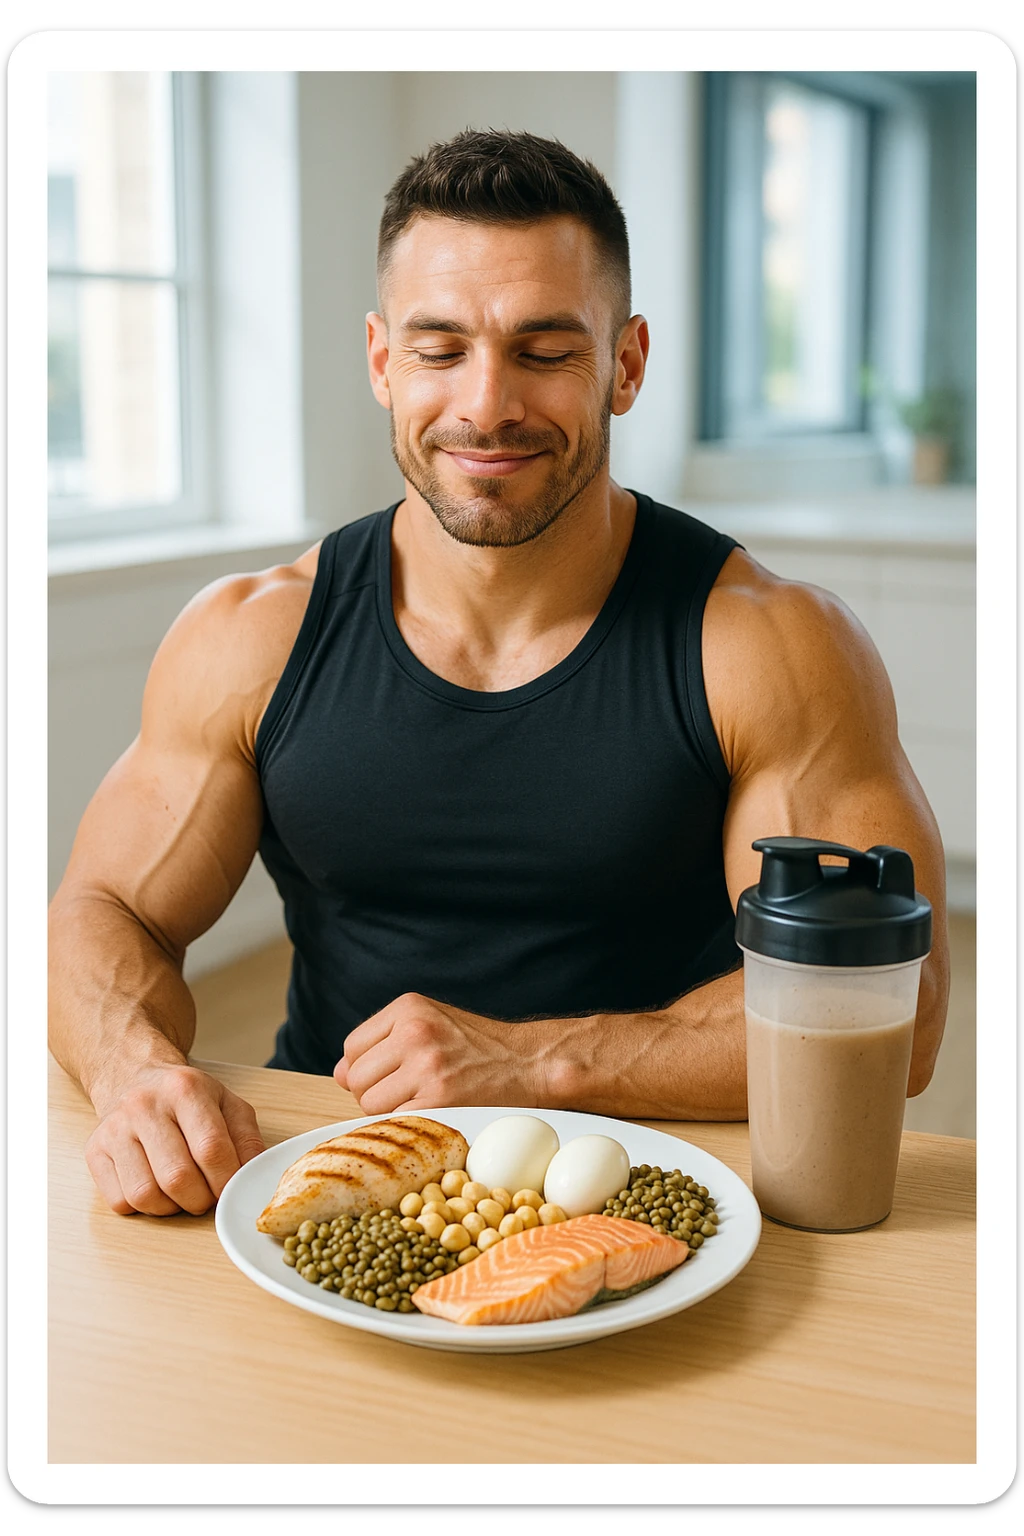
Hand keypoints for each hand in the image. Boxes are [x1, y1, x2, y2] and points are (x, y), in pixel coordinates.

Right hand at [85, 1064, 265, 1215]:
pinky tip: (155, 1187)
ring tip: (181, 1192)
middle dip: (200, 1199)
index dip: (226, 1180)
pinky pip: (119, 1201)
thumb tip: (251, 1177)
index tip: (230, 1190)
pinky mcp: (94, 1150)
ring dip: (171, 1207)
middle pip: (178, 1178)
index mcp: (185, 1089)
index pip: (211, 1149)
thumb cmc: (185, 1097)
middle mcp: (144, 1105)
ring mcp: (115, 1128)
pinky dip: (143, 1207)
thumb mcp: (226, 1102)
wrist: (133, 1075)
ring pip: (146, 1195)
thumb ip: (246, 1138)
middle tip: (206, 1195)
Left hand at [334, 992, 535, 1113]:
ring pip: (368, 1103)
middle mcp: (414, 1031)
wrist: (529, 1062)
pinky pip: (394, 1121)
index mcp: (409, 1007)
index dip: (366, 1069)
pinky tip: (432, 1112)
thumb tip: (339, 1075)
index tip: (392, 1076)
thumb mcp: (431, 1023)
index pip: (351, 1048)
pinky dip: (407, 1123)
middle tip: (408, 1093)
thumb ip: (383, 1043)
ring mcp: (426, 1065)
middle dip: (373, 1092)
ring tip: (421, 1101)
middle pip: (354, 1077)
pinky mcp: (439, 1099)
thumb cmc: (477, 1047)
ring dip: (388, 1111)